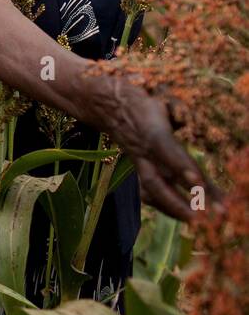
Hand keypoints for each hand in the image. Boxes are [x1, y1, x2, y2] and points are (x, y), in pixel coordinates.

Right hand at [106, 83, 220, 222]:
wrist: (101, 98)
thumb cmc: (136, 91)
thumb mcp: (161, 91)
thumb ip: (180, 108)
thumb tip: (204, 125)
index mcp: (148, 127)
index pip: (165, 150)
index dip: (181, 167)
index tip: (199, 185)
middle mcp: (141, 150)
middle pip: (158, 182)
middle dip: (183, 202)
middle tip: (213, 217)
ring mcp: (139, 160)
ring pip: (155, 190)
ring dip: (177, 209)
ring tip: (202, 223)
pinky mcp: (141, 164)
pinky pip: (152, 189)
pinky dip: (168, 204)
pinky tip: (187, 213)